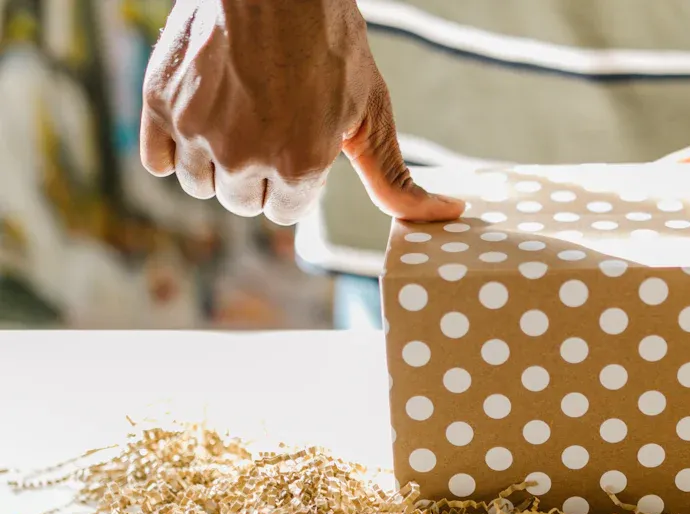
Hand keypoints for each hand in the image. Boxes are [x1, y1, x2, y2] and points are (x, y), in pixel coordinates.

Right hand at [139, 0, 462, 224]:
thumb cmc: (330, 42)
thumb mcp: (371, 111)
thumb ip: (394, 176)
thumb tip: (449, 212)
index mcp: (297, 166)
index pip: (285, 213)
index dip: (295, 179)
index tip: (298, 143)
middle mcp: (242, 158)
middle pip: (242, 201)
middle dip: (258, 174)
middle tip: (270, 123)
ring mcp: (195, 131)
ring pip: (200, 185)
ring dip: (217, 164)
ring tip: (238, 117)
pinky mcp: (158, 105)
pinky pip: (158, 161)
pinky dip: (174, 150)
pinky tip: (199, 122)